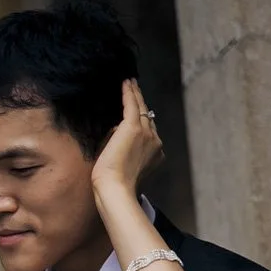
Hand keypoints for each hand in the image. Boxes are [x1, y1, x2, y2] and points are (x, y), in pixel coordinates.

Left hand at [90, 79, 162, 197]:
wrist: (115, 187)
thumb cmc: (115, 183)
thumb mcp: (125, 165)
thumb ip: (124, 149)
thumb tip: (115, 133)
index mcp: (155, 154)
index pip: (149, 133)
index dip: (143, 121)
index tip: (139, 113)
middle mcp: (155, 141)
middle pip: (149, 118)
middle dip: (142, 104)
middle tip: (136, 90)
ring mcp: (146, 133)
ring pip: (142, 108)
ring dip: (136, 94)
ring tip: (130, 83)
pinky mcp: (134, 127)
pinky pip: (132, 104)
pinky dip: (129, 93)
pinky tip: (126, 83)